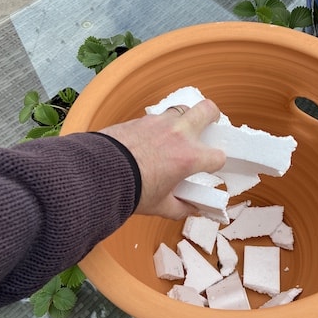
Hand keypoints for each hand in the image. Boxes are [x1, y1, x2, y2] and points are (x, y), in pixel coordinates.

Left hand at [99, 99, 225, 219]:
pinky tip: (151, 140)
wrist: (98, 175)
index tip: (209, 166)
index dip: (216, 162)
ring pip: (182, 109)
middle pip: (208, 110)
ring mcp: (159, 123)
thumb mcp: (161, 205)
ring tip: (177, 134)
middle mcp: (179, 135)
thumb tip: (191, 209)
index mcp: (189, 157)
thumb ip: (181, 207)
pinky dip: (159, 126)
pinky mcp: (141, 119)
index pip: (218, 155)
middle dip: (212, 117)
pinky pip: (158, 117)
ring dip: (184, 119)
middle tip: (208, 126)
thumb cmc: (131, 191)